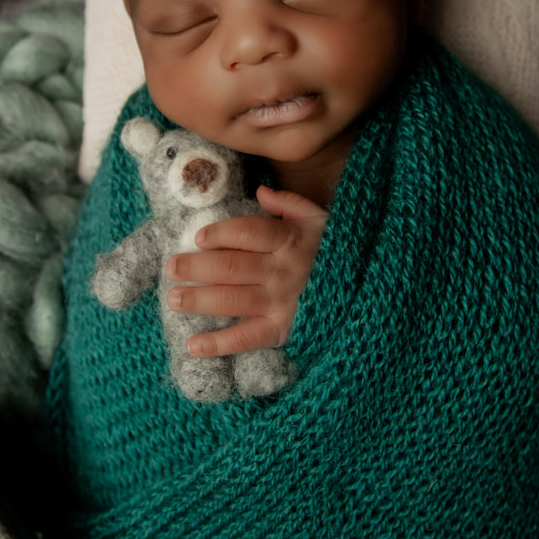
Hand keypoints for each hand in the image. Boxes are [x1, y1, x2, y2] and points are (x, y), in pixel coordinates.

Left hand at [165, 185, 326, 357]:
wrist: (368, 288)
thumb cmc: (334, 250)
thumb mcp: (320, 219)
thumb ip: (290, 203)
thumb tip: (261, 192)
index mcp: (289, 240)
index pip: (249, 232)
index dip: (220, 233)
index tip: (197, 237)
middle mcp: (283, 271)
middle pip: (231, 266)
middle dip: (196, 266)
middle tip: (170, 267)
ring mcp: (282, 302)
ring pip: (232, 300)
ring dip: (199, 300)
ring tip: (173, 298)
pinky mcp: (282, 329)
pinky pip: (247, 338)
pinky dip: (219, 344)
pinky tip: (193, 346)